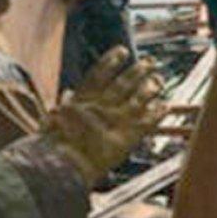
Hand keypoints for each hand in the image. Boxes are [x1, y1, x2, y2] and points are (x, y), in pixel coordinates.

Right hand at [45, 46, 164, 184]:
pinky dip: (157, 114)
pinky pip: (147, 122)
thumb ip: (63, 105)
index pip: (99, 74)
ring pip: (138, 99)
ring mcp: (115, 120)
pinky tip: (165, 106)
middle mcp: (101, 106)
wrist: (62, 167)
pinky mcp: (127, 137)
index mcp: (82, 101)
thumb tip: (67, 92)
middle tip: (151, 61)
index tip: (123, 50)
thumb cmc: (52, 148)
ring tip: (159, 81)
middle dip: (139, 71)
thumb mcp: (51, 121)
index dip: (112, 61)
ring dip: (150, 89)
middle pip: (124, 83)